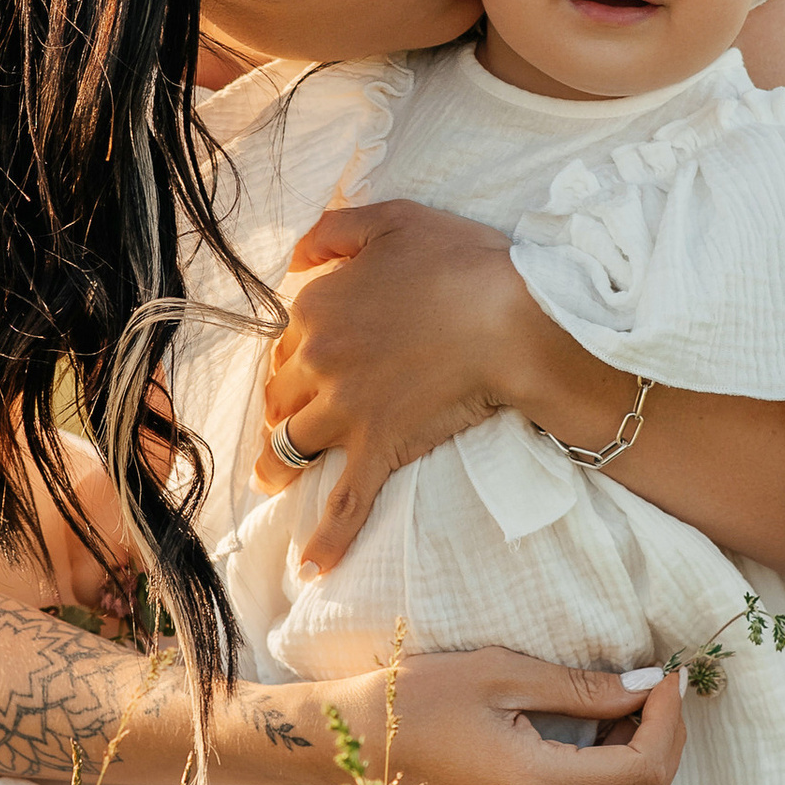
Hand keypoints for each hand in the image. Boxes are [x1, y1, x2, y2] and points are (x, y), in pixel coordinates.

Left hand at [254, 203, 531, 571]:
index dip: (297, 351)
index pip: (286, 339)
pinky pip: (348, 501)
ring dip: (279, 462)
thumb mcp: (392, 218)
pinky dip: (328, 537)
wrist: (511, 315)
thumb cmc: (460, 261)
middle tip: (288, 416)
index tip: (310, 359)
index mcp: (315, 308)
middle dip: (282, 405)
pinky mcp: (381, 447)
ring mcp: (347, 409)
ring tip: (273, 478)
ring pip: (294, 443)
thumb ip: (334, 231)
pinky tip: (311, 566)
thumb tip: (296, 255)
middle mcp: (318, 361)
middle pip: (281, 393)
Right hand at [337, 646, 686, 784]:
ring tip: (625, 708)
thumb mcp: (504, 673)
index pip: (644, 770)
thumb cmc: (418, 697)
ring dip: (640, 763)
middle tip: (652, 689)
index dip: (669, 722)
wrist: (353, 744)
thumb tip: (648, 685)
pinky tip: (594, 738)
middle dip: (665, 741)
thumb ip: (584, 688)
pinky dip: (610, 780)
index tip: (666, 677)